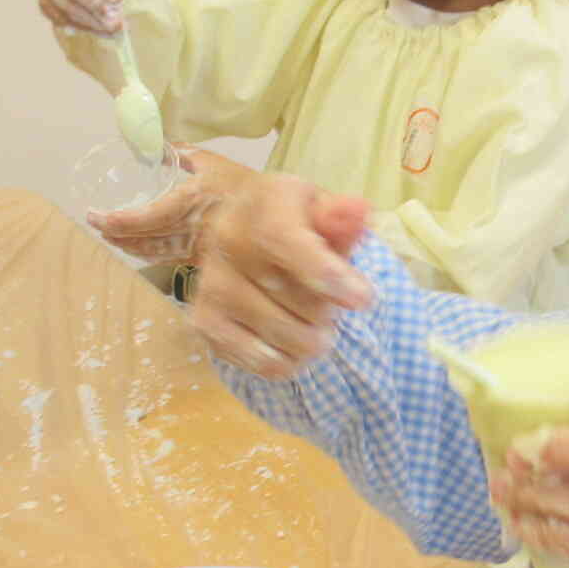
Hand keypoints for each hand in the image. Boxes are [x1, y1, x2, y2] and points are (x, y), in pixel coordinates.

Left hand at [86, 146, 240, 261]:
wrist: (278, 217)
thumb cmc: (246, 186)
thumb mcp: (215, 162)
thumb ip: (184, 154)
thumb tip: (157, 145)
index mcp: (190, 202)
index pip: (145, 218)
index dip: (116, 220)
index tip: (95, 215)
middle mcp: (190, 229)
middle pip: (145, 238)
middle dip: (117, 235)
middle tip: (96, 227)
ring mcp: (196, 247)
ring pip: (154, 251)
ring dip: (130, 247)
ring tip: (111, 239)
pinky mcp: (203, 257)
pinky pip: (169, 258)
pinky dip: (150, 254)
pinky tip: (140, 250)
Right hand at [188, 172, 372, 378]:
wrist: (234, 229)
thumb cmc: (292, 222)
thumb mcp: (320, 209)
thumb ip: (341, 218)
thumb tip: (358, 211)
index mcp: (263, 205)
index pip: (284, 241)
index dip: (326, 274)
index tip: (363, 301)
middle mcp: (228, 241)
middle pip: (298, 299)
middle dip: (330, 311)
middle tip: (331, 303)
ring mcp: (213, 285)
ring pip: (285, 336)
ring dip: (314, 340)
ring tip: (313, 323)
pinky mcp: (205, 322)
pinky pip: (264, 362)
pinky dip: (290, 362)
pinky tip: (291, 343)